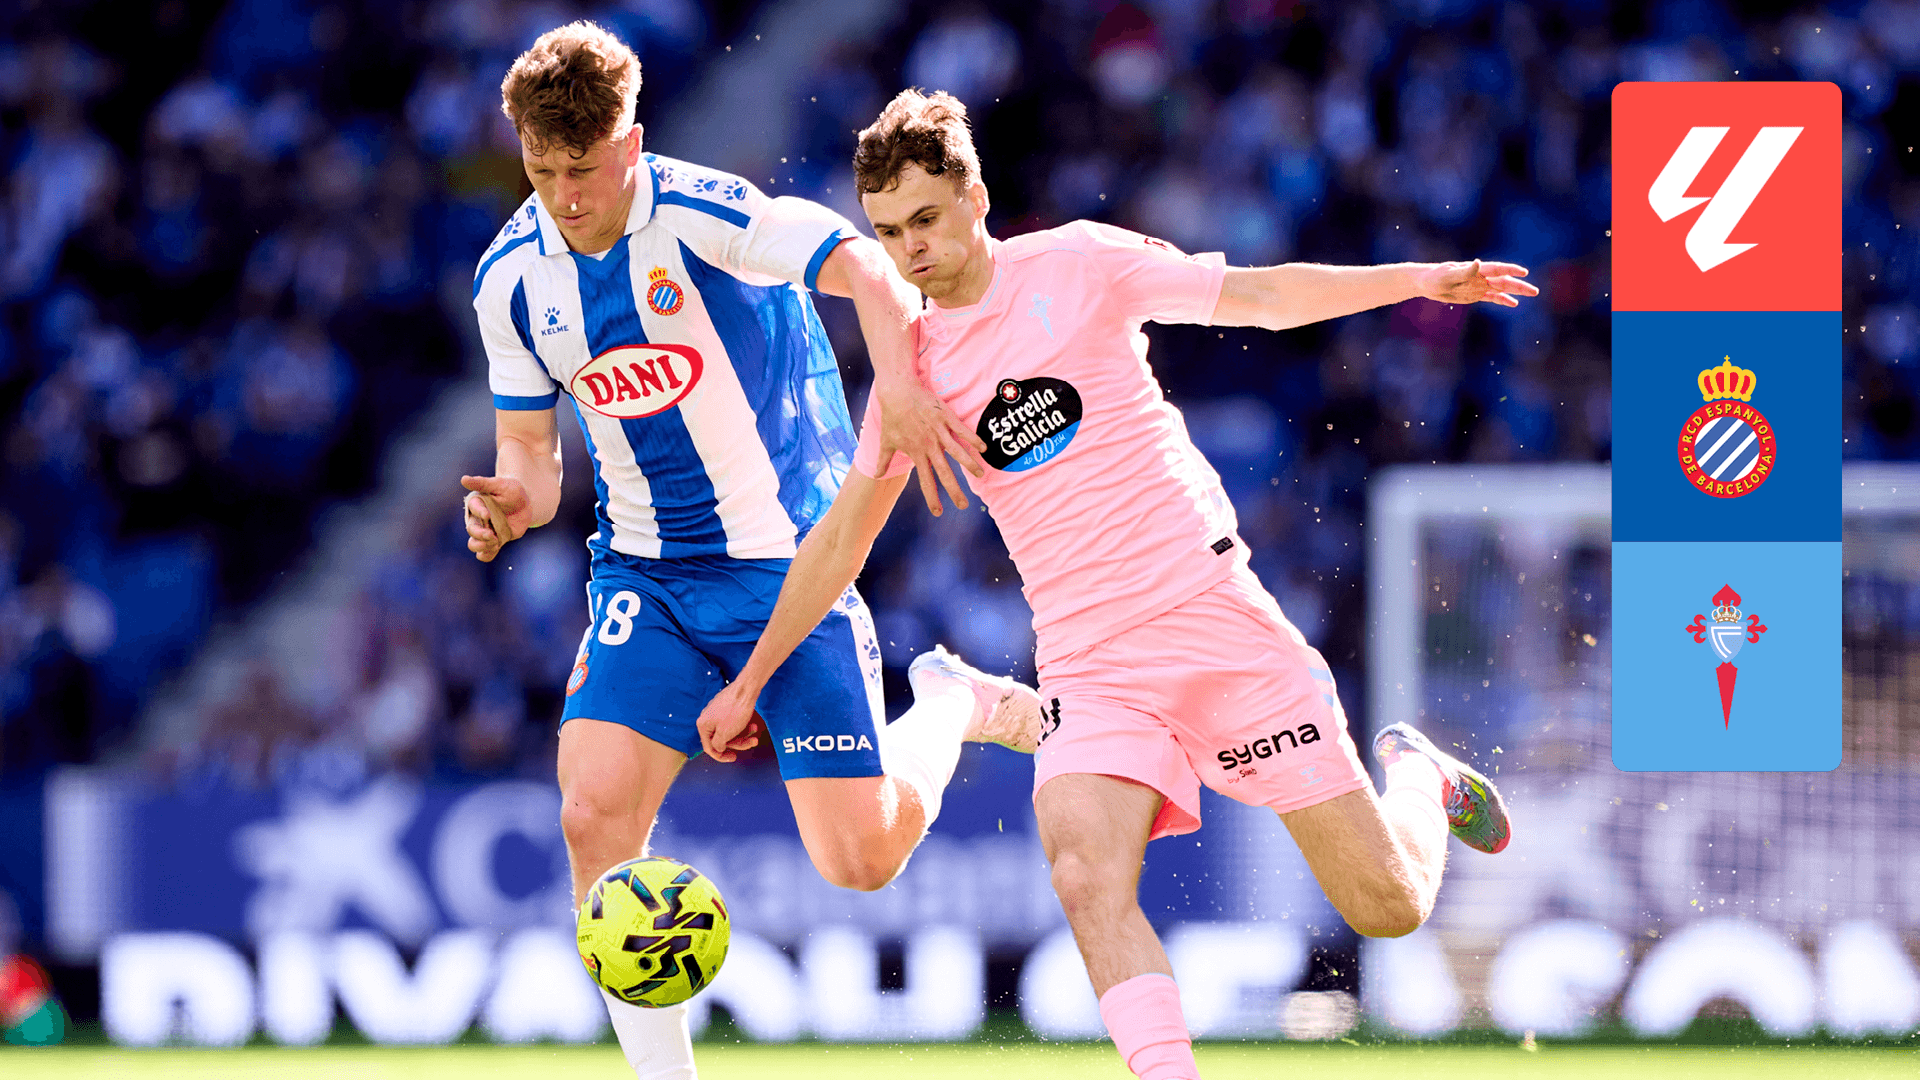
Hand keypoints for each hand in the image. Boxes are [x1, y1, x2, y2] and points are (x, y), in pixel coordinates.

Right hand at [461, 474, 532, 561]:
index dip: (479, 512)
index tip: (488, 515)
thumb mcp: (500, 484)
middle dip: (480, 534)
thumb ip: (482, 483)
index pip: (474, 508)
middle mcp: (477, 519)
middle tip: (492, 535)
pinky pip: (485, 553)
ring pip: (474, 544)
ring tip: (495, 543)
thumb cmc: (511, 490)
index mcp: (477, 503)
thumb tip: (463, 479)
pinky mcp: (494, 541)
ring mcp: (485, 531)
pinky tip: (494, 549)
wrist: (525, 503)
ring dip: (482, 546)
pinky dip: (487, 554)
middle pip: (471, 530)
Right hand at [697, 681, 765, 761]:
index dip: (721, 756)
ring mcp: (717, 712)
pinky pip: (734, 722)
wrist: (746, 688)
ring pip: (730, 731)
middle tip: (752, 742)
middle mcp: (708, 718)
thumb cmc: (735, 710)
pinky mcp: (727, 708)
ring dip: (744, 733)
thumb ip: (718, 745)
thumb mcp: (725, 734)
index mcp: (703, 725)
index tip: (733, 758)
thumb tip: (718, 748)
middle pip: (722, 739)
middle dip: (739, 742)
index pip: (709, 747)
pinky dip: (743, 725)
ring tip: (755, 730)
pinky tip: (753, 724)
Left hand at [873, 377, 986, 516]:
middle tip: (963, 505)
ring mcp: (939, 431)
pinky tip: (983, 448)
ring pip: (957, 451)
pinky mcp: (946, 417)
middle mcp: (929, 445)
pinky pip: (962, 430)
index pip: (926, 480)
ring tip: (980, 475)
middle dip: (954, 490)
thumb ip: (883, 460)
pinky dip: (973, 439)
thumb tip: (876, 476)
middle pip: (945, 472)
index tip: (938, 512)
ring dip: (969, 465)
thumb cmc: (891, 416)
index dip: (932, 497)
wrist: (898, 391)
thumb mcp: (886, 440)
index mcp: (916, 453)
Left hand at [1415, 260, 1538, 307]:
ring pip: (1501, 289)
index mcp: (1475, 269)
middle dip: (1519, 285)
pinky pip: (1492, 297)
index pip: (1496, 269)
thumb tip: (1478, 263)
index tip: (1523, 272)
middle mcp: (1480, 277)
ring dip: (1516, 292)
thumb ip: (1464, 271)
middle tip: (1535, 291)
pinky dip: (1503, 300)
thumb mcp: (1448, 275)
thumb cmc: (1435, 277)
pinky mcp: (1475, 295)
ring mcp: (1479, 286)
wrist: (1426, 283)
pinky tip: (1514, 304)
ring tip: (1532, 293)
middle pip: (1504, 280)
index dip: (1510, 270)